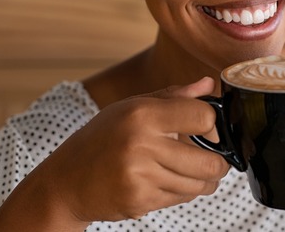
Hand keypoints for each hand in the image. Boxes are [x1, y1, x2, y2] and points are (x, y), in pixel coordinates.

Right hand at [31, 77, 229, 225]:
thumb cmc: (102, 138)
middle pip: (209, 161)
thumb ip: (173, 96)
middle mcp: (141, 144)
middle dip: (218, 163)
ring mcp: (140, 176)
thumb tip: (208, 84)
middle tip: (213, 159)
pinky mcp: (139, 201)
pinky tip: (167, 181)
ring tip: (193, 172)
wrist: (66, 180)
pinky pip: (180, 199)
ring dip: (204, 181)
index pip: (203, 117)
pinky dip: (182, 193)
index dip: (213, 125)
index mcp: (142, 113)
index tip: (208, 130)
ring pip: (199, 185)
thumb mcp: (131, 107)